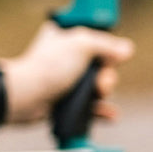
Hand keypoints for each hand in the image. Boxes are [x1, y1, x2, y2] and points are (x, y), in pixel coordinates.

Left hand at [2, 21, 134, 124]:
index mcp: (64, 37)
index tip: (108, 56)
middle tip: (100, 83)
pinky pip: (88, 106)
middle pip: (99, 65)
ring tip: (99, 95)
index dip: (105, 48)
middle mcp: (64, 58)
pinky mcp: (63, 101)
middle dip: (106, 75)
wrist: (26, 97)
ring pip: (95, 86)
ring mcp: (63, 80)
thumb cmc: (48, 66)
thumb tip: (126, 50)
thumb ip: (106, 44)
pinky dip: (100, 110)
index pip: (94, 38)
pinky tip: (109, 114)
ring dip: (103, 92)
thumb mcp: (82, 44)